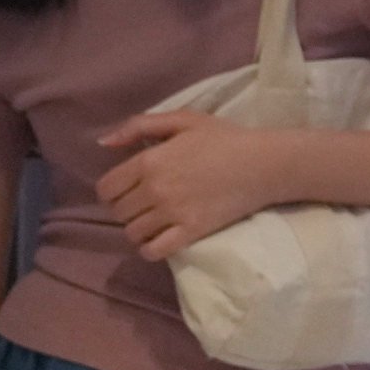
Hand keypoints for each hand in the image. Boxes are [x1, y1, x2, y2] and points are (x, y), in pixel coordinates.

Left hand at [94, 110, 290, 261]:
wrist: (266, 164)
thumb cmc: (225, 139)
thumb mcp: (183, 120)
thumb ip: (139, 126)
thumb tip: (103, 143)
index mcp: (149, 161)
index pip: (107, 188)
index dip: (111, 191)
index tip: (126, 190)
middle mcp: (155, 189)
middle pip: (119, 211)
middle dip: (126, 209)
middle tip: (143, 205)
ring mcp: (173, 212)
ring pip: (133, 232)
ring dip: (138, 229)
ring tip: (153, 222)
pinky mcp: (192, 230)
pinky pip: (155, 250)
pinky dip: (149, 249)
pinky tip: (157, 241)